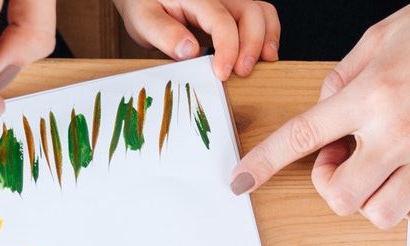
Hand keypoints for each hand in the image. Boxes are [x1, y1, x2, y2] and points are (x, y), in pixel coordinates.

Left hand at [114, 0, 278, 77]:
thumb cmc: (144, 6)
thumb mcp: (143, 20)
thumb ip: (164, 34)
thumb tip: (189, 51)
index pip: (221, 20)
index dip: (228, 48)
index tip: (222, 74)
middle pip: (250, 12)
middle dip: (252, 45)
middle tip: (241, 73)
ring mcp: (228, 0)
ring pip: (261, 12)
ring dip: (266, 39)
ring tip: (261, 64)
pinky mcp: (233, 10)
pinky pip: (260, 16)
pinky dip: (266, 35)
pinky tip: (261, 56)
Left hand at [231, 0, 409, 227]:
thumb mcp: (387, 32)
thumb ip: (347, 73)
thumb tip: (327, 108)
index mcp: (373, 90)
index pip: (303, 136)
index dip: (263, 163)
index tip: (240, 182)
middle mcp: (400, 129)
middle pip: (338, 195)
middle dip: (330, 183)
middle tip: (346, 157)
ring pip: (378, 214)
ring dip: (370, 197)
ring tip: (383, 166)